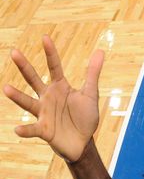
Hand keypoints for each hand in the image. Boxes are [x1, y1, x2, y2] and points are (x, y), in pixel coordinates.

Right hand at [2, 35, 102, 162]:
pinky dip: (25, 130)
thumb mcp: (91, 93)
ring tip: (5, 88)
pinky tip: (17, 129)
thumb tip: (100, 50)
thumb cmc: (85, 116)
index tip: (45, 37)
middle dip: (25, 66)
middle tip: (14, 52)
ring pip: (28, 103)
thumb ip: (93, 73)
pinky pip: (32, 129)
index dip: (50, 52)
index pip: (54, 66)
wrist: (83, 141)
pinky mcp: (44, 130)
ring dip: (17, 96)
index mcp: (60, 87)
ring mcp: (44, 113)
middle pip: (34, 79)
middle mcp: (48, 97)